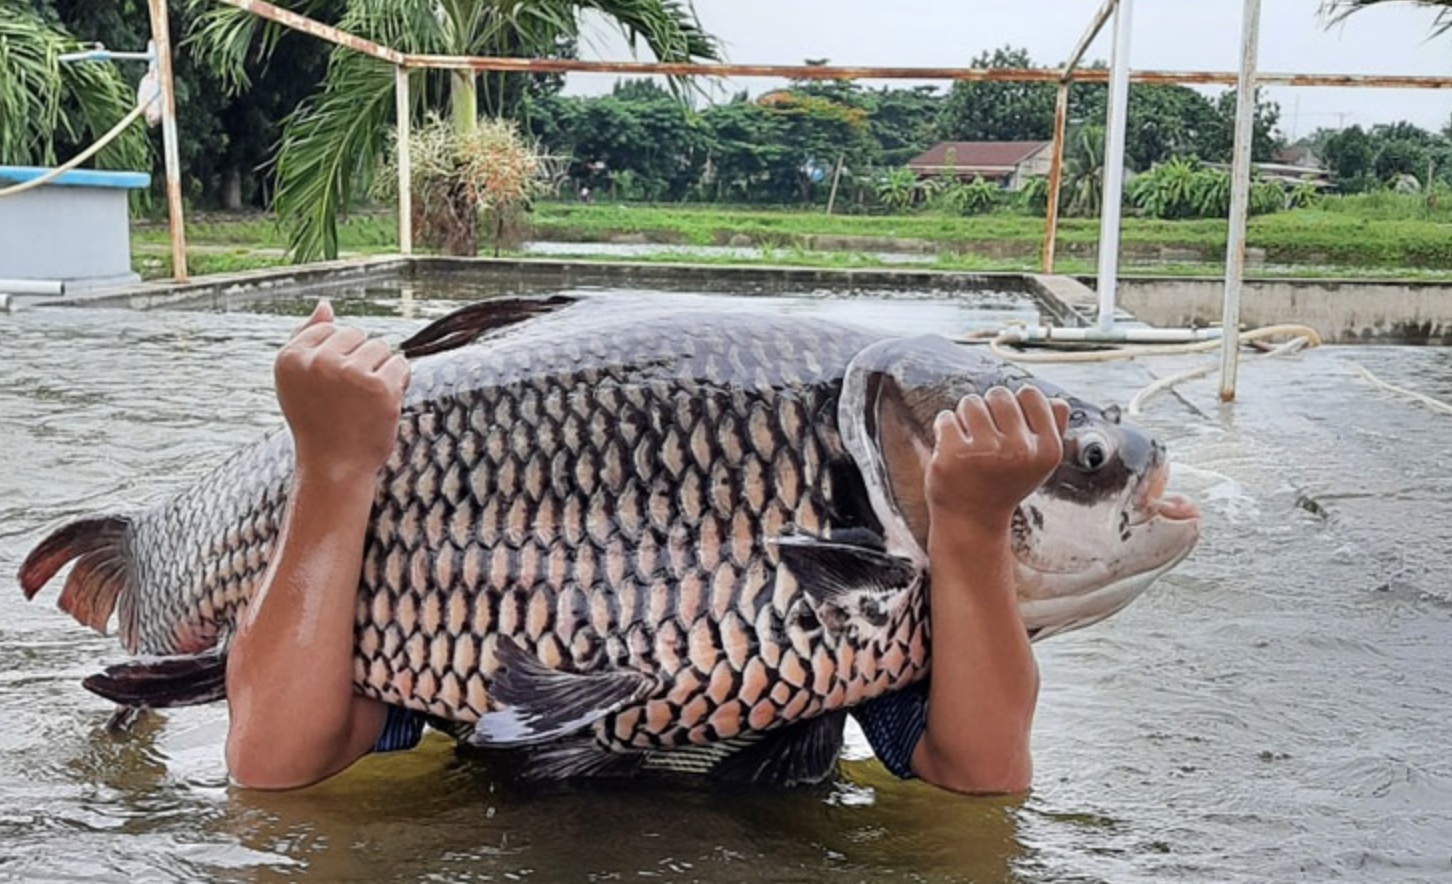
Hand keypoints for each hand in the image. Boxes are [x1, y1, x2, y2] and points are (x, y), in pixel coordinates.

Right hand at [273, 300, 409, 480]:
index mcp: (290, 357)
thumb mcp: (298, 379)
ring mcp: (349, 374)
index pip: (330, 328)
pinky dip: (398, 383)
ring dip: (380, 370)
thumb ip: (306, 339)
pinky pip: (400, 365)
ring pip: (381, 347)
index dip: (338, 356)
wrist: (334, 466)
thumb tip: (325, 304)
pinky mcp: (379, 388)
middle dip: (361, 360)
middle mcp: (317, 362)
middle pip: (357, 334)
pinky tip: (382, 404)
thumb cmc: (318, 421)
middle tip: (349, 396)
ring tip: (364, 400)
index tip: (329, 387)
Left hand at [925, 387, 1069, 536]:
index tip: (1009, 428)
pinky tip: (952, 451)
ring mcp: (985, 452)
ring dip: (966, 418)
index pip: (1031, 394)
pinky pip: (946, 417)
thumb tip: (1057, 401)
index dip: (1016, 406)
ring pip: (970, 402)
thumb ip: (1053, 429)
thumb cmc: (1005, 483)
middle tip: (986, 438)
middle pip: (999, 394)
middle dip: (989, 409)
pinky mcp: (953, 455)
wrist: (972, 521)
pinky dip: (945, 429)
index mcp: (1047, 450)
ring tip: (970, 444)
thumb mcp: (1039, 463)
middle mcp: (1020, 451)